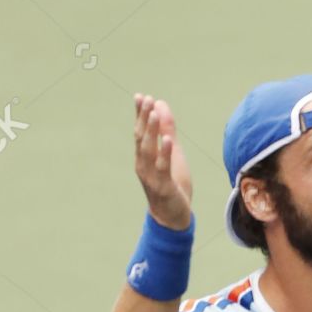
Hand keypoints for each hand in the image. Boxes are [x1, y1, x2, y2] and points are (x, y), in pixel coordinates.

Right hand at [134, 93, 192, 229]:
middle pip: (141, 138)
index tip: (141, 96)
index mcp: (144, 156)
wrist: (171, 215)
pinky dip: (164, 153)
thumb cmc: (170, 182)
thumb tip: (161, 106)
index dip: (139, 114)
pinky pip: (162, 168)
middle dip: (143, 118)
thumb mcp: (171, 153)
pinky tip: (168, 140)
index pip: (140, 131)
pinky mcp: (163, 186)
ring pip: (149, 151)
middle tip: (145, 99)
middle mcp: (143, 164)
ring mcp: (151, 175)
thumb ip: (167, 131)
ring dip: (151, 132)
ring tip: (154, 113)